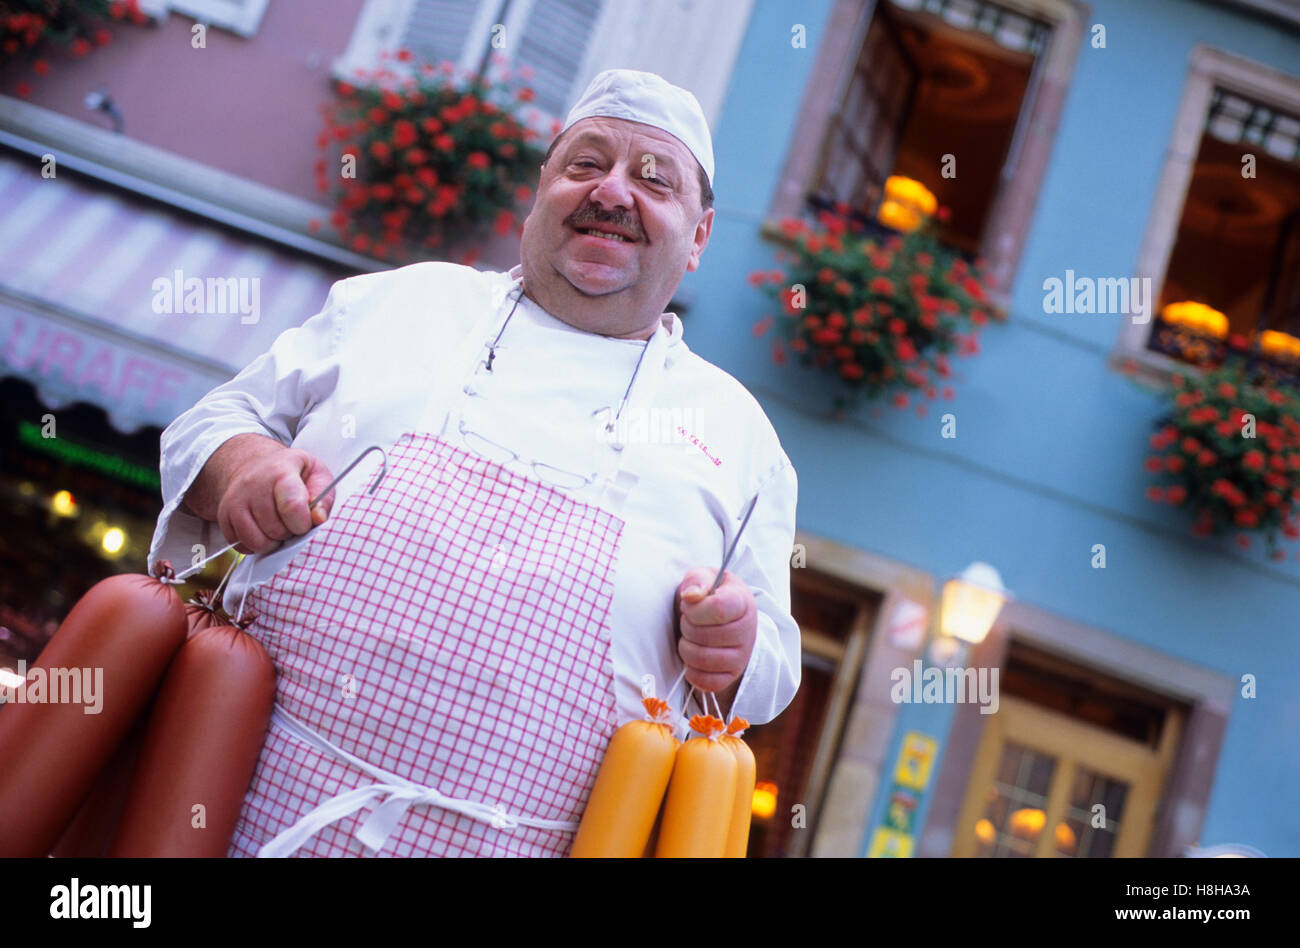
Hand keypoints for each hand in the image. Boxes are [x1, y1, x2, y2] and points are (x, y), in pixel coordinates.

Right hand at [215, 443, 336, 554]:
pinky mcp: (224, 516)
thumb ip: (323, 497)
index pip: (291, 506)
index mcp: (280, 471)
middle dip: (289, 532)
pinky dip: (256, 545)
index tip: (306, 521)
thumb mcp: (316, 474)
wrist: (255, 466)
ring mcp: (235, 501)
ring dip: (273, 542)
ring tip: (278, 526)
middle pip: (275, 530)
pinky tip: (263, 529)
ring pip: (258, 542)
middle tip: (291, 520)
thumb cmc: (293, 473)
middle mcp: (252, 485)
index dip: (303, 523)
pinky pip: (242, 546)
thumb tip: (318, 519)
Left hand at [674, 567, 756, 694]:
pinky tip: (692, 657)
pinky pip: (707, 682)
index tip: (689, 605)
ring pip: (703, 660)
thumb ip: (697, 579)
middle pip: (706, 636)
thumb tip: (691, 596)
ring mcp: (742, 656)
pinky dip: (692, 672)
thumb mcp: (703, 576)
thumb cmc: (709, 595)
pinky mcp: (732, 676)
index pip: (718, 609)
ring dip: (685, 648)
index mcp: (743, 601)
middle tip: (688, 621)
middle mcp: (748, 630)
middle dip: (687, 627)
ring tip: (689, 638)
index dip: (695, 609)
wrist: (720, 619)